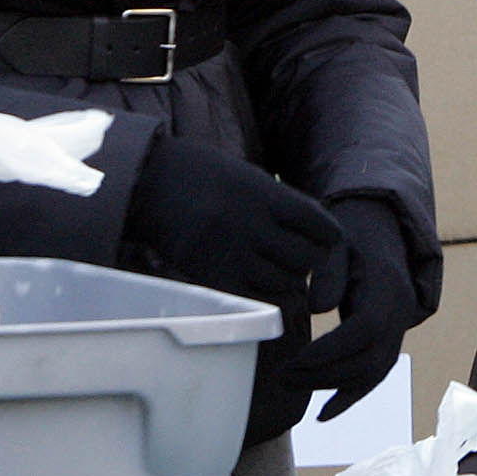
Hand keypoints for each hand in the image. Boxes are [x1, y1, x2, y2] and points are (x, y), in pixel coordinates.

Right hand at [121, 135, 339, 308]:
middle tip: (293, 257)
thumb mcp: (252, 178)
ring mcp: (231, 252)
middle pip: (307, 259)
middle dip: (307, 261)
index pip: (324, 228)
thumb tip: (317, 238)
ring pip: (285, 283)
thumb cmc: (204, 176)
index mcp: (268, 196)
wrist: (149, 182)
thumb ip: (284, 206)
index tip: (319, 240)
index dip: (327, 239)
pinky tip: (256, 284)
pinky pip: (255, 299)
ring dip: (286, 281)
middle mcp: (253, 225)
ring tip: (272, 268)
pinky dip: (264, 297)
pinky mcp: (211, 276)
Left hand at [281, 198, 421, 419]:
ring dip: (331, 387)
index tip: (293, 360)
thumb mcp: (338, 245)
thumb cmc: (353, 240)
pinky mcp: (390, 341)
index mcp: (388, 290)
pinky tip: (323, 413)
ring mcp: (399, 331)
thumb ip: (328, 272)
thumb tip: (318, 307)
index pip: (364, 331)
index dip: (329, 351)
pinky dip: (350, 396)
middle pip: (368, 359)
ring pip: (372, 372)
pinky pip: (375, 376)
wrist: (384, 238)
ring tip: (290, 385)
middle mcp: (400, 315)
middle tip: (281, 376)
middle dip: (323, 374)